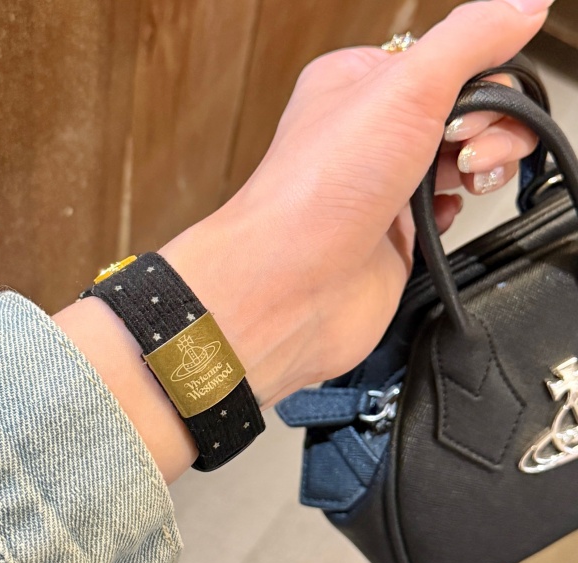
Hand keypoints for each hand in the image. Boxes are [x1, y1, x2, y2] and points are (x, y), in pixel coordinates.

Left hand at [160, 0, 552, 408]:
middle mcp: (369, 135)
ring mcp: (383, 187)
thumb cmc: (315, 193)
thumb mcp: (403, 88)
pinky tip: (440, 215)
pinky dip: (456, 211)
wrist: (289, 286)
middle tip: (465, 149)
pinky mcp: (395, 235)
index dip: (477, 79)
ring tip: (463, 179)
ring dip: (481, 166)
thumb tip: (522, 5)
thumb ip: (470, 40)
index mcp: (358, 85)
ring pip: (462, 161)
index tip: (473, 105)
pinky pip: (448, 213)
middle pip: (464, 109)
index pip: (445, 59)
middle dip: (487, 125)